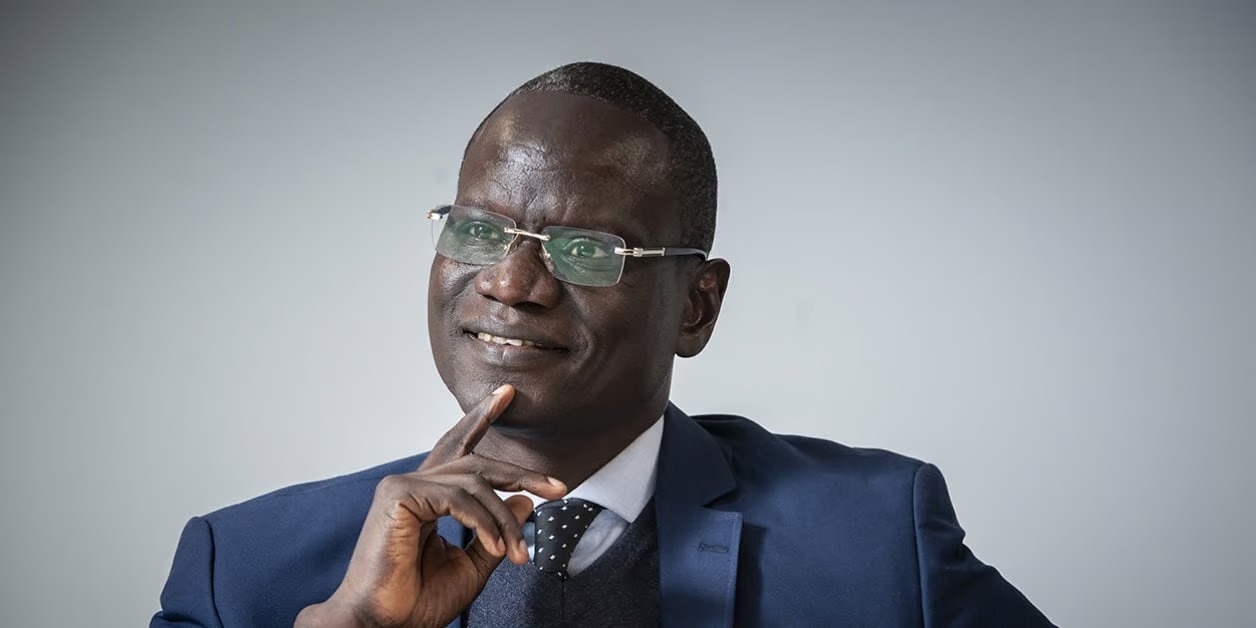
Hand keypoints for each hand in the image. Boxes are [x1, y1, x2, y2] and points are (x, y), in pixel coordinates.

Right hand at [295, 384, 567, 627]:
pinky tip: (494, 547)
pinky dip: (484, 523)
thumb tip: (526, 502)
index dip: (481, 417)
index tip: (507, 394)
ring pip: (474, 483)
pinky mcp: (398, 494)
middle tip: (557, 487)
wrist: (383, 625)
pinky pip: (458, 498)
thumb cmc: (416, 600)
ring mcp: (402, 485)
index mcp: (427, 495)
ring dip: (504, 520)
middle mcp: (413, 483)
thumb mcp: (471, 567)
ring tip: (518, 554)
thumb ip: (496, 532)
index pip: (459, 446)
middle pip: (476, 461)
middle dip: (521, 472)